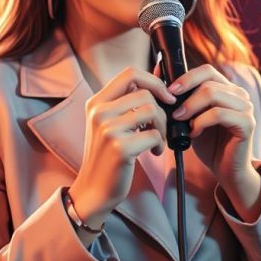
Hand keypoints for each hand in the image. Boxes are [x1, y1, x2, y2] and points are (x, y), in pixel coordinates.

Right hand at [69, 68, 173, 234]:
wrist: (94, 189)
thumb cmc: (107, 155)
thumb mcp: (112, 122)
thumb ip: (131, 99)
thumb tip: (159, 70)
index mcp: (96, 102)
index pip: (130, 73)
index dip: (154, 80)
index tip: (166, 96)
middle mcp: (99, 112)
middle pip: (145, 93)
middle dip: (161, 110)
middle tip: (160, 126)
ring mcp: (107, 129)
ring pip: (152, 111)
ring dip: (161, 127)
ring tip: (156, 141)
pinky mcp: (120, 147)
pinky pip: (154, 135)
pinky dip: (159, 144)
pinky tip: (152, 153)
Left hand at [168, 64, 260, 218]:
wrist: (226, 171)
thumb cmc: (208, 144)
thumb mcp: (192, 118)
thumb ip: (182, 99)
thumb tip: (159, 74)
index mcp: (227, 89)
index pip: (206, 71)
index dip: (186, 77)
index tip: (168, 91)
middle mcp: (239, 95)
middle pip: (208, 80)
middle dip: (185, 92)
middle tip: (171, 109)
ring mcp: (245, 108)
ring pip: (212, 94)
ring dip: (191, 107)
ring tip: (179, 121)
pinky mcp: (247, 123)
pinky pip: (219, 113)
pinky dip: (201, 121)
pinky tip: (193, 132)